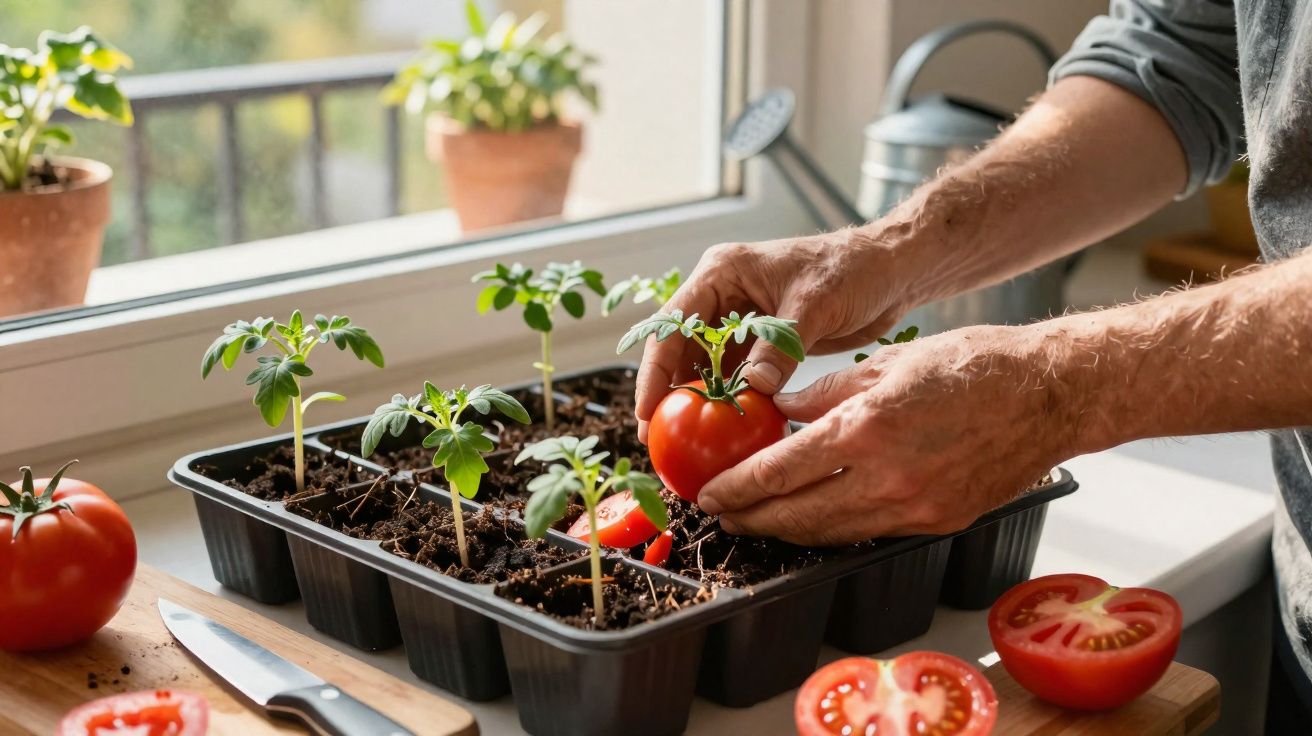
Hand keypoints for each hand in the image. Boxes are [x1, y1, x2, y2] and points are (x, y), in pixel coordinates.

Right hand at [635, 228, 919, 441]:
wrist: (890, 270)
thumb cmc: (853, 269)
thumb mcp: (815, 305)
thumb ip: (781, 346)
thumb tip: (753, 389)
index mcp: (721, 273)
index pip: (672, 325)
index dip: (654, 371)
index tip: (648, 412)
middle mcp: (723, 296)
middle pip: (680, 349)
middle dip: (667, 393)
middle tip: (658, 440)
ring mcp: (741, 321)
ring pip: (705, 366)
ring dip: (697, 401)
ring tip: (686, 444)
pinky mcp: (762, 342)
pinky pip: (735, 376)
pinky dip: (730, 401)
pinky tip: (726, 431)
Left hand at [695, 325, 1074, 544]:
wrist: (1050, 393)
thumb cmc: (973, 364)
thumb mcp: (886, 361)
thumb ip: (825, 392)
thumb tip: (781, 412)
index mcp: (866, 428)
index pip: (779, 471)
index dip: (737, 488)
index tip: (710, 494)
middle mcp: (886, 478)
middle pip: (797, 515)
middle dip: (752, 519)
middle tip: (721, 516)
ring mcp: (914, 508)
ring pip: (831, 533)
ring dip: (787, 531)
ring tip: (757, 523)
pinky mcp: (937, 522)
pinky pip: (868, 532)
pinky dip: (833, 529)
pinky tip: (812, 520)